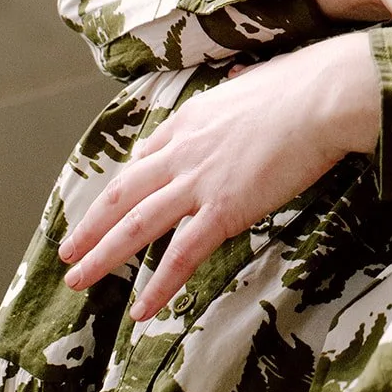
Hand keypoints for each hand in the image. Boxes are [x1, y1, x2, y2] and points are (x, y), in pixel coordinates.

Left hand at [59, 31, 378, 320]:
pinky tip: (141, 312)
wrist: (325, 96)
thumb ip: (240, 88)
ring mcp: (200, 181)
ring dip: (103, 256)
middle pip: (124, 193)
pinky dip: (159, 286)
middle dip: (92, 224)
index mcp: (193, 117)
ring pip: (137, 226)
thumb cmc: (304, 84)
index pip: (147, 155)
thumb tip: (240, 80)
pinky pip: (182, 255)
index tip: (112, 201)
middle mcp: (185, 150)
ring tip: (77, 281)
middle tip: (67, 250)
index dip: (126, 183)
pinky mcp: (223, 210)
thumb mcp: (257, 79)